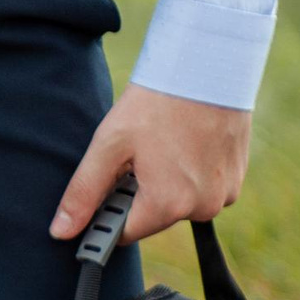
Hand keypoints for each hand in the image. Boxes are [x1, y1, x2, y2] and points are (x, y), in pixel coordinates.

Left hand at [53, 84, 252, 247]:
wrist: (207, 66)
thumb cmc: (157, 103)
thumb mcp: (109, 145)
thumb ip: (84, 193)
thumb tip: (62, 231)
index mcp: (168, 204)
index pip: (124, 233)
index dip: (107, 212)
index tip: (101, 190)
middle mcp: (202, 208)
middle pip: (153, 217)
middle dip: (137, 192)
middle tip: (135, 153)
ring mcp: (225, 194)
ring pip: (179, 202)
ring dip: (165, 183)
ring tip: (161, 144)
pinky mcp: (237, 178)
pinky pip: (204, 188)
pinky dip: (190, 173)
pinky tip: (182, 143)